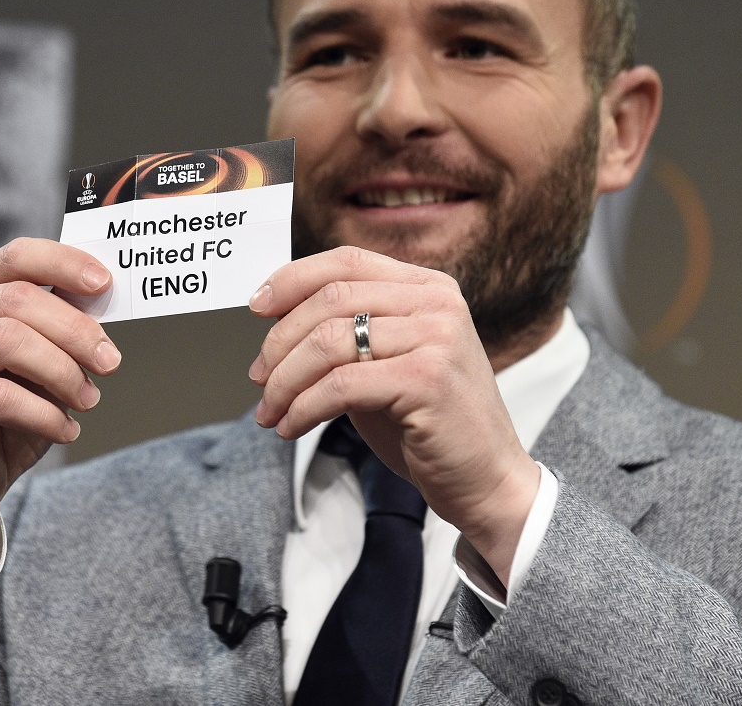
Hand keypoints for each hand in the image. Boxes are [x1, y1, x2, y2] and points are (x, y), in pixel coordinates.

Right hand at [0, 238, 120, 571]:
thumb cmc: (6, 422)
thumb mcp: (42, 368)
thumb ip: (61, 331)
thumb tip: (102, 298)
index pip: (16, 258)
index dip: (63, 264)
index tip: (106, 284)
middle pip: (19, 300)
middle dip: (75, 331)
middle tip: (110, 363)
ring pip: (8, 341)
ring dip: (62, 372)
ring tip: (88, 401)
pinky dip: (43, 414)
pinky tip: (64, 430)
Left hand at [247, 245, 540, 582]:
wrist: (485, 480)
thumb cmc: (427, 422)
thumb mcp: (385, 361)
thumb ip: (345, 331)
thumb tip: (273, 319)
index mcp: (427, 286)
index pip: (345, 261)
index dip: (292, 279)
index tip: (256, 308)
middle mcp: (436, 302)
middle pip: (329, 300)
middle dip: (279, 342)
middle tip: (257, 378)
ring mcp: (436, 337)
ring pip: (328, 342)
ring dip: (284, 381)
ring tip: (270, 410)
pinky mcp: (427, 379)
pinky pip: (339, 385)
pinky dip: (304, 407)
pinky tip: (291, 427)